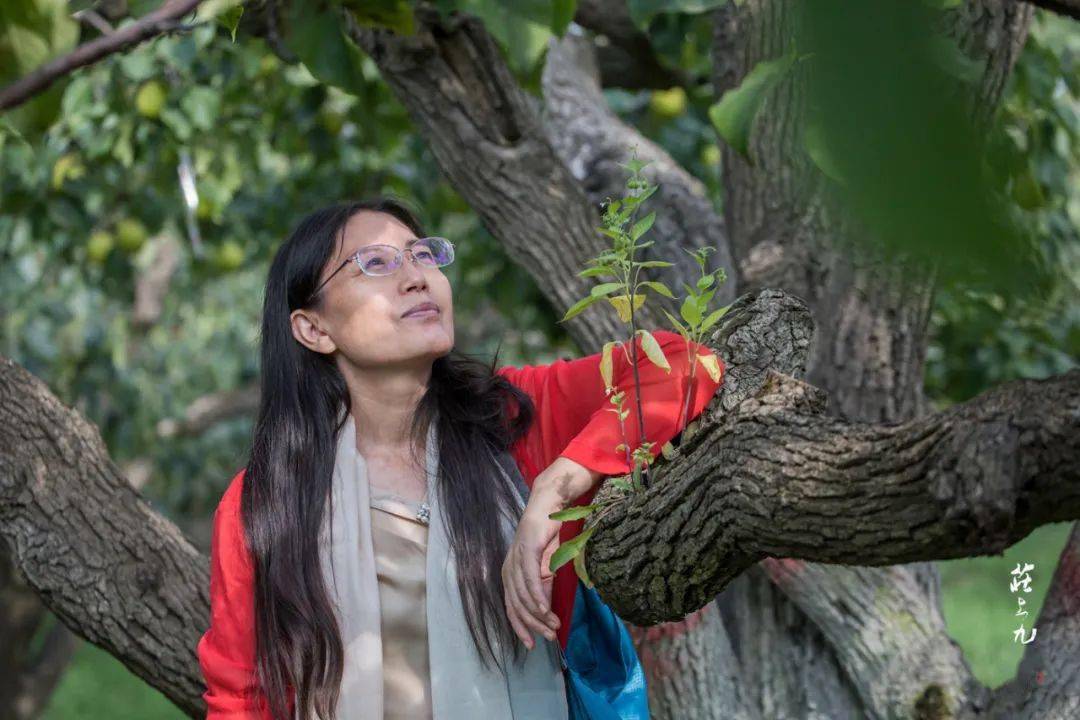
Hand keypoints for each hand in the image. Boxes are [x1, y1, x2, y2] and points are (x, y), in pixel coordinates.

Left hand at [502, 492, 561, 648]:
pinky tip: (545, 609)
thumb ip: (543, 589)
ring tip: (554, 625)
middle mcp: (508, 569)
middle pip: (517, 606)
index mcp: (510, 575)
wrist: (550, 508)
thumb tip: (545, 614)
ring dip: (539, 614)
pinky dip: (537, 597)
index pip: (511, 608)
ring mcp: (516, 560)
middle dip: (533, 625)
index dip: (520, 628)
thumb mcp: (546, 568)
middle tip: (549, 637)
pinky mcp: (526, 551)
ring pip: (524, 596)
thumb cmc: (548, 538)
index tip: (532, 644)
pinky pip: (530, 579)